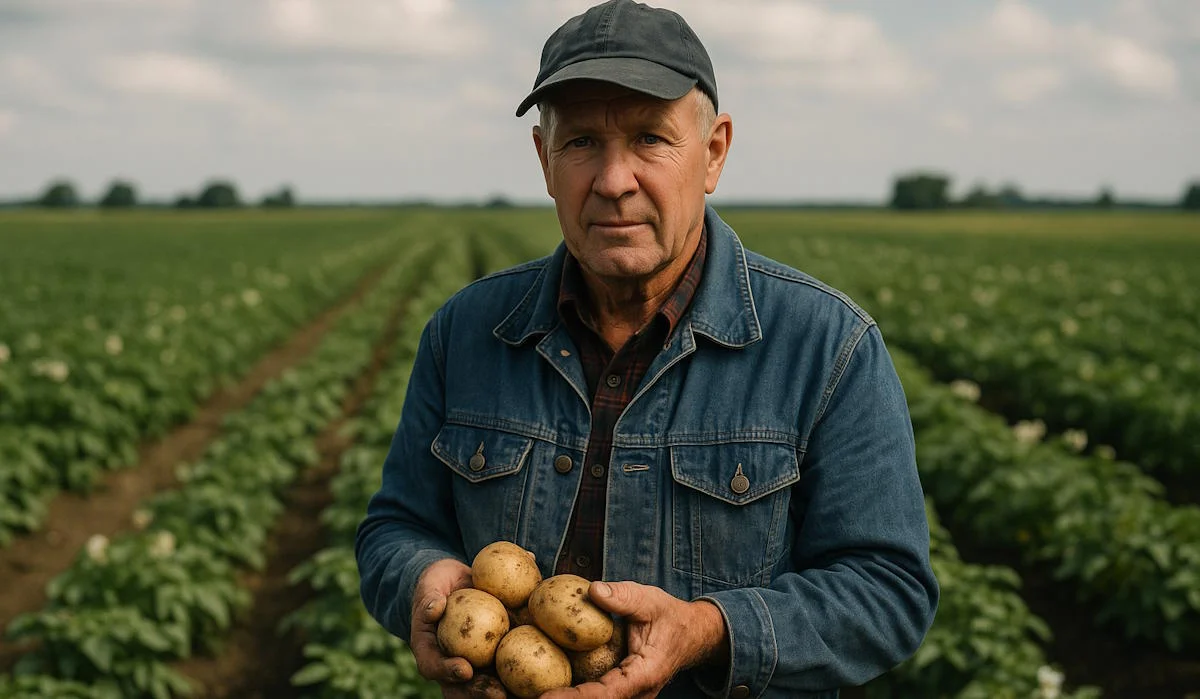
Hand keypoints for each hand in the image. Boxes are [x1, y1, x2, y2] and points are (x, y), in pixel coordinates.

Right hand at [410, 559, 510, 697]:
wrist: (456, 582)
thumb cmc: (438, 584)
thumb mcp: (430, 585)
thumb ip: (430, 596)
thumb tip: (435, 607)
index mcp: (429, 649)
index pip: (432, 666)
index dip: (447, 672)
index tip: (465, 669)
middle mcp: (450, 662)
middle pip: (461, 687)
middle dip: (479, 693)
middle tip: (497, 694)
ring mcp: (472, 662)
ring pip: (485, 685)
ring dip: (501, 692)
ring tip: (521, 695)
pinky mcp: (493, 656)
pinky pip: (506, 668)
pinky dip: (520, 677)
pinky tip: (540, 680)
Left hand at [541, 580, 729, 698]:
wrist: (690, 635)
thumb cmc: (669, 616)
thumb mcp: (649, 599)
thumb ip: (623, 597)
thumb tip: (591, 590)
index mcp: (644, 674)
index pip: (606, 693)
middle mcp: (636, 694)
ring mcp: (628, 696)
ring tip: (530, 698)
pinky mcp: (619, 692)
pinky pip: (595, 696)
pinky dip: (573, 695)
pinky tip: (545, 691)